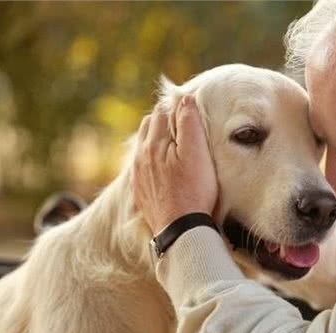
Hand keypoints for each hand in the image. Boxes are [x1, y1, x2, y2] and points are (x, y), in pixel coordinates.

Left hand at [132, 96, 217, 234]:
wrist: (181, 230)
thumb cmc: (194, 190)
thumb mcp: (197, 153)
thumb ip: (189, 123)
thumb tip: (184, 98)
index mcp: (153, 143)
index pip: (162, 112)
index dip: (176, 107)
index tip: (190, 110)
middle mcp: (140, 156)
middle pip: (150, 126)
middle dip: (165, 120)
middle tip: (185, 124)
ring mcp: (138, 175)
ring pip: (144, 146)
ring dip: (157, 139)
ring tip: (175, 143)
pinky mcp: (140, 191)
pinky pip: (142, 167)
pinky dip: (153, 159)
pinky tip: (165, 167)